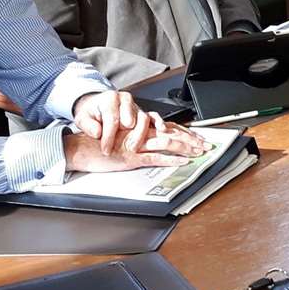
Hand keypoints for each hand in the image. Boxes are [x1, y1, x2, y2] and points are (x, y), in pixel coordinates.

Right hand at [64, 112, 208, 171]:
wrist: (82, 147)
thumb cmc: (100, 143)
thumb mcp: (122, 136)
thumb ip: (137, 136)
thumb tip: (154, 139)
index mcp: (140, 127)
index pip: (168, 127)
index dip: (185, 132)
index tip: (198, 137)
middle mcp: (141, 133)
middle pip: (172, 133)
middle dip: (192, 140)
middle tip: (206, 145)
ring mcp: (137, 145)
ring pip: (167, 143)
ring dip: (185, 148)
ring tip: (198, 152)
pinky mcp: (132, 158)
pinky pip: (155, 158)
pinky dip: (170, 160)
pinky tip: (181, 162)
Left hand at [72, 90, 151, 151]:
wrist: (97, 107)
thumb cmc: (91, 113)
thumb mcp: (82, 118)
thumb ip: (87, 125)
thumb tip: (97, 132)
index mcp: (110, 99)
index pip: (112, 119)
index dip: (109, 136)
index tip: (105, 149)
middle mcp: (125, 100)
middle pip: (130, 118)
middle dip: (126, 136)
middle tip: (121, 149)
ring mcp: (135, 106)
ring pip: (143, 118)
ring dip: (140, 135)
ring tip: (134, 147)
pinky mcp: (142, 112)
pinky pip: (153, 116)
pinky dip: (158, 122)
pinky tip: (160, 129)